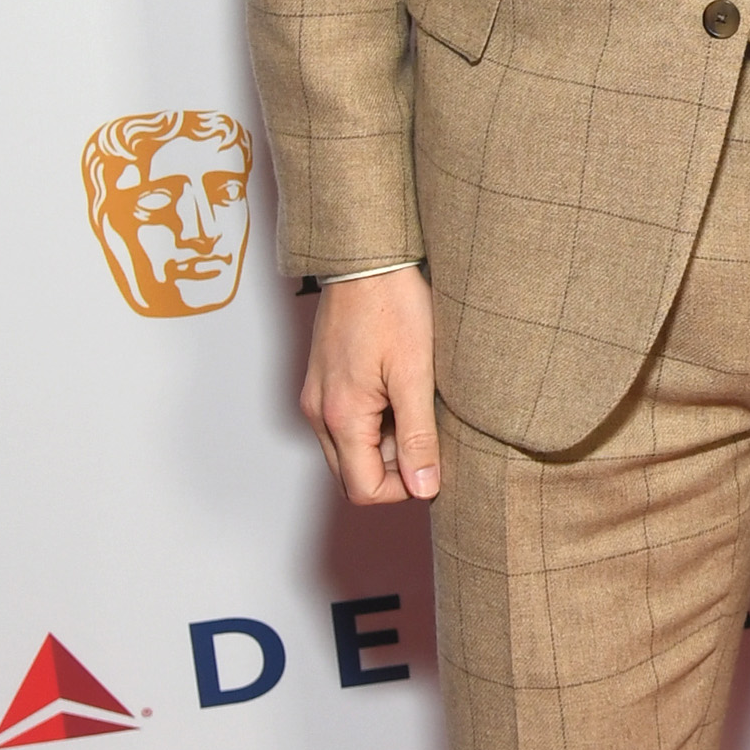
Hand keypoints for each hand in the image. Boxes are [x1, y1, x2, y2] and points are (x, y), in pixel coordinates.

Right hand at [302, 269, 441, 500]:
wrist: (366, 259)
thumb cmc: (393, 306)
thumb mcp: (416, 375)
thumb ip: (419, 436)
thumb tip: (424, 487)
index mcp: (341, 416)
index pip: (363, 490)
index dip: (402, 488)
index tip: (432, 461)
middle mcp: (318, 412)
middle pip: (352, 475)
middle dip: (393, 467)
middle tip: (426, 428)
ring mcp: (317, 396)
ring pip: (350, 449)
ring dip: (386, 442)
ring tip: (414, 400)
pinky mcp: (323, 382)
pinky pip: (346, 423)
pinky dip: (375, 420)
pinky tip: (399, 387)